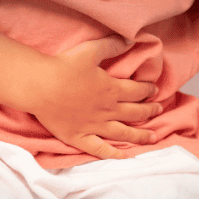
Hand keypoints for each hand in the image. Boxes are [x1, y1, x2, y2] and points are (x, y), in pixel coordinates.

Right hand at [30, 36, 162, 159]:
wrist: (39, 86)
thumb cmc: (63, 66)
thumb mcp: (90, 50)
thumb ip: (112, 45)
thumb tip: (130, 40)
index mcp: (111, 89)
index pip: (137, 91)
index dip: (148, 90)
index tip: (154, 89)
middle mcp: (107, 110)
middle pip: (135, 112)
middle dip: (149, 111)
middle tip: (158, 110)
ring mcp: (94, 126)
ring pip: (124, 133)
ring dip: (140, 135)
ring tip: (153, 137)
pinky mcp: (79, 137)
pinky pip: (101, 150)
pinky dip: (114, 155)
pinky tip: (125, 157)